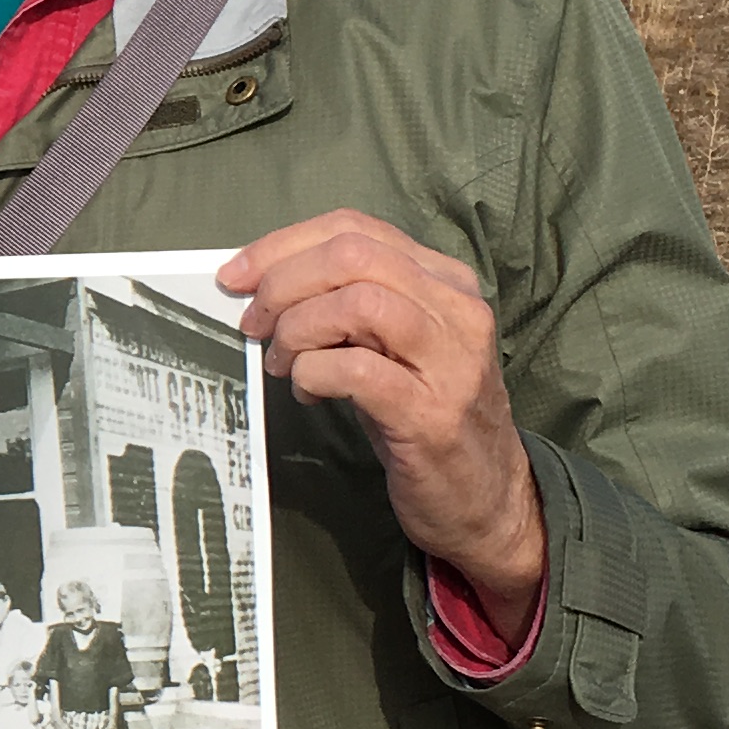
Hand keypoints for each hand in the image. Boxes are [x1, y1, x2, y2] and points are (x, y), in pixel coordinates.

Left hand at [220, 210, 545, 641]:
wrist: (489, 499)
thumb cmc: (428, 417)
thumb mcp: (395, 346)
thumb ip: (349, 307)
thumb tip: (266, 287)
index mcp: (445, 281)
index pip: (355, 230)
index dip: (285, 245)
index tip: (238, 274)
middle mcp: (456, 309)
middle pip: (352, 256)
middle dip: (283, 282)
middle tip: (253, 323)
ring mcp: (450, 360)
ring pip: (357, 302)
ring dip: (297, 327)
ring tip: (282, 361)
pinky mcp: (431, 413)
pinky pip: (356, 369)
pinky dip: (313, 372)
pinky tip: (306, 391)